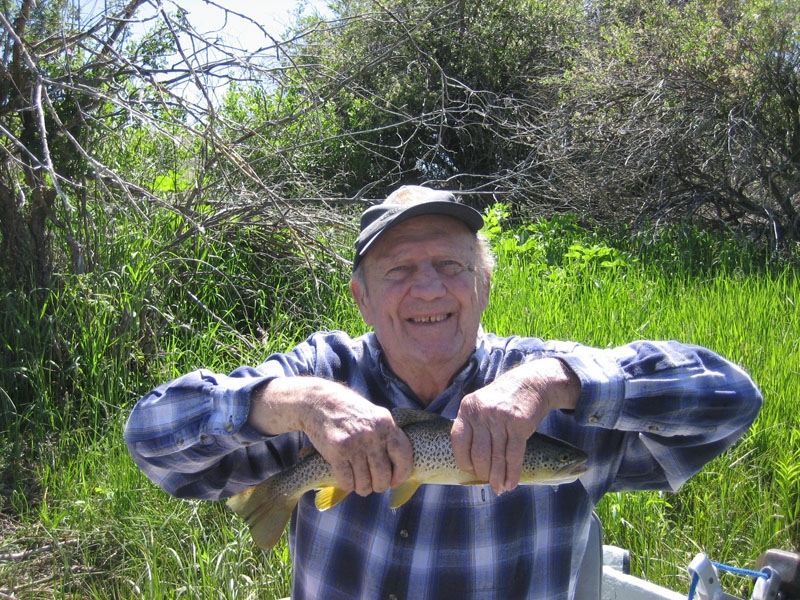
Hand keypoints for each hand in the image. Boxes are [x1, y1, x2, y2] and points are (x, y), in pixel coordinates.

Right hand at [249, 377, 412, 496]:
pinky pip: (347, 481)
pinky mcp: (337, 451)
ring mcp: (354, 443)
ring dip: (362, 488)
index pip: (404, 456)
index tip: (394, 481)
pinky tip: (346, 480)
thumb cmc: (349, 411)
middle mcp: (372, 434)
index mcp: (386, 423)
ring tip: (359, 484)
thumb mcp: (374, 415)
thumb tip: (399, 467)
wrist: (319, 401)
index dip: (401, 475)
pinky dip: (347, 485)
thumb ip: (387, 435)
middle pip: (383, 475)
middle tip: (373, 485)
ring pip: (365, 482)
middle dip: (379, 485)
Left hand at [450, 358, 579, 493]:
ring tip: (501, 489)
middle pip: (479, 454)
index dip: (464, 462)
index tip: (471, 472)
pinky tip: (512, 483)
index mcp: (467, 408)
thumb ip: (473, 427)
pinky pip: (514, 455)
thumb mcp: (481, 405)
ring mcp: (500, 417)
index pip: (459, 442)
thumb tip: (471, 463)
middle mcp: (481, 412)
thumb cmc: (503, 400)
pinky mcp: (519, 423)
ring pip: (497, 457)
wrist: (531, 383)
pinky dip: (513, 473)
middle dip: (484, 474)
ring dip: (499, 478)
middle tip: (490, 485)